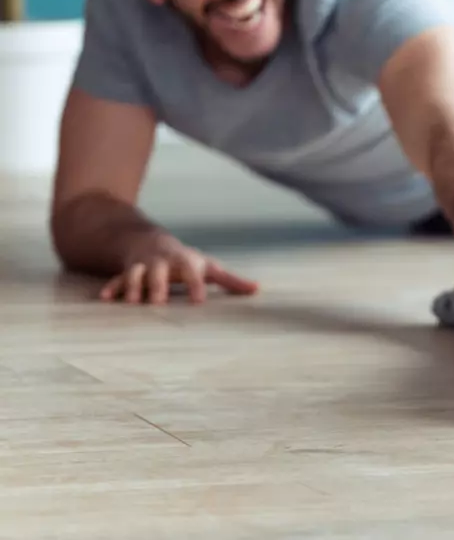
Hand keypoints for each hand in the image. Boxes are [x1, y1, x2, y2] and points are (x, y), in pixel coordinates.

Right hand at [99, 238, 258, 304]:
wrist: (152, 242)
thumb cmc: (186, 261)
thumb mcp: (208, 268)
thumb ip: (230, 281)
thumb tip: (257, 290)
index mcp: (185, 262)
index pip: (192, 272)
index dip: (196, 285)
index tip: (198, 302)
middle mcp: (162, 263)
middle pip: (159, 271)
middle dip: (159, 285)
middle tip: (159, 303)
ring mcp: (142, 266)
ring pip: (135, 274)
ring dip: (132, 287)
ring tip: (133, 302)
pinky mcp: (126, 273)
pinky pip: (116, 280)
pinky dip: (111, 288)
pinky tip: (105, 299)